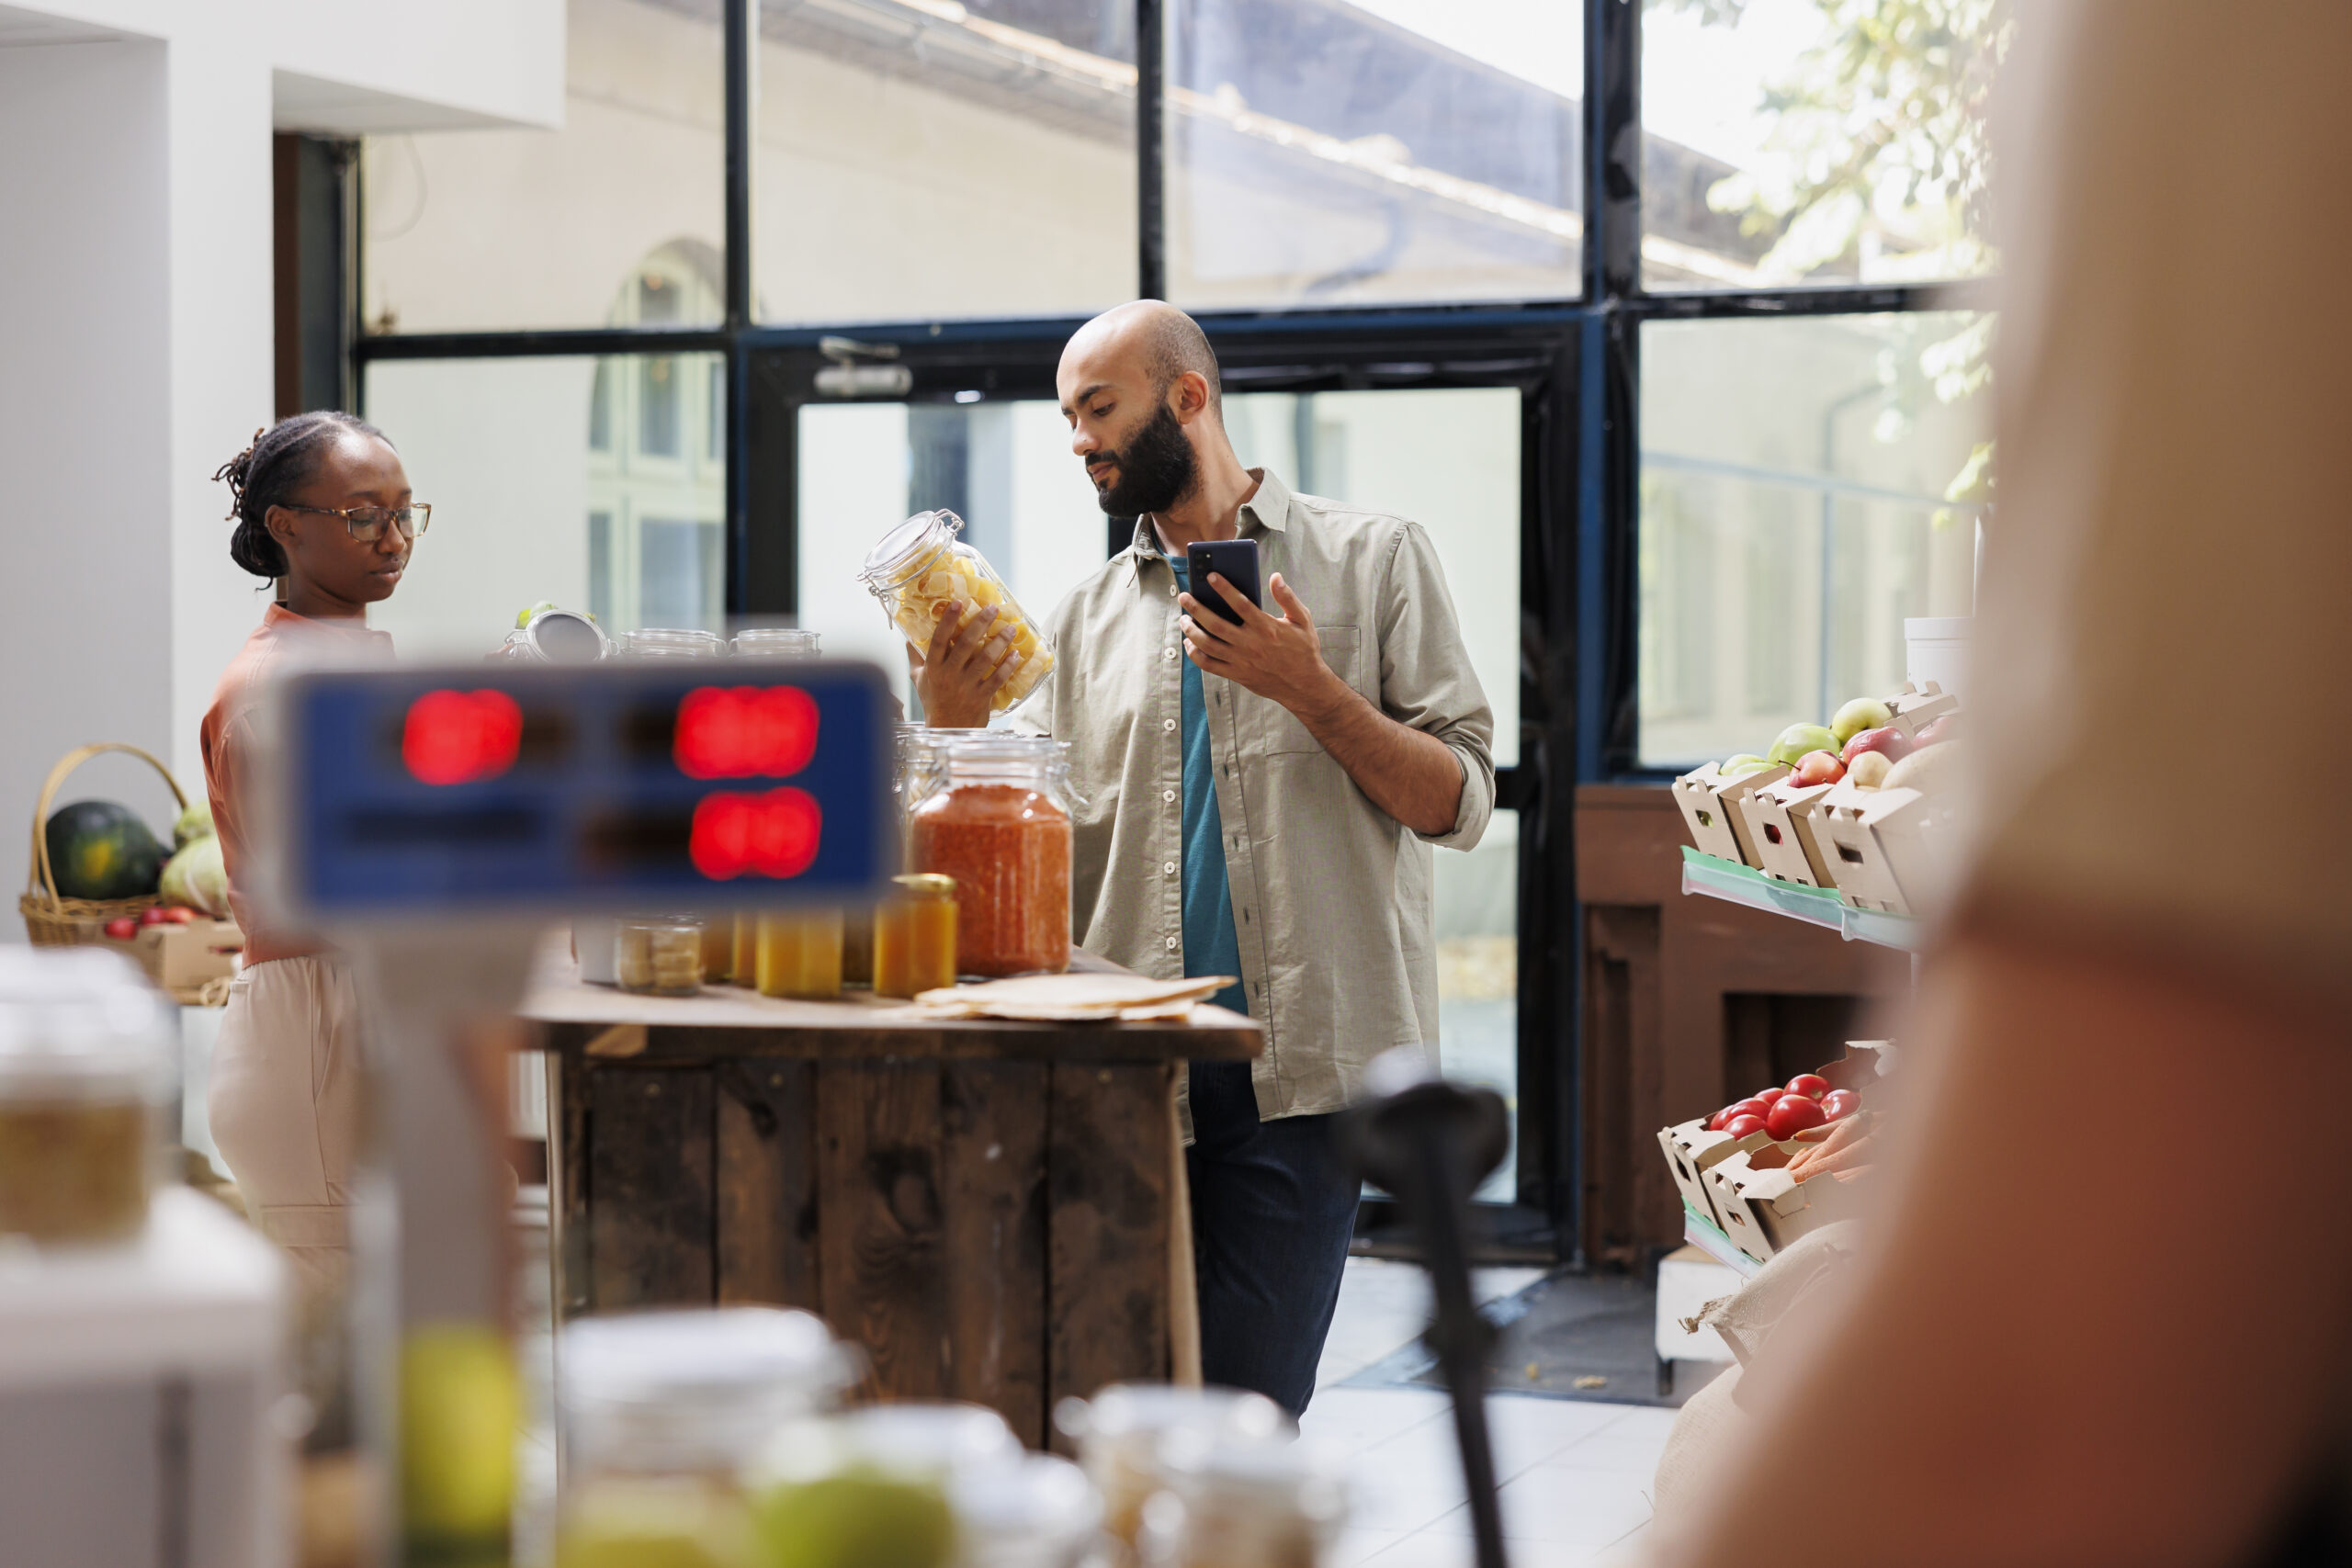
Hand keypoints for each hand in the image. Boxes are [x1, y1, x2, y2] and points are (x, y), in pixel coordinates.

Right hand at [910, 601, 1015, 727]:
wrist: (946, 729)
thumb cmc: (933, 701)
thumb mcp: (918, 678)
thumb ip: (915, 656)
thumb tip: (909, 635)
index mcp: (933, 668)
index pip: (939, 640)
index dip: (947, 620)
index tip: (957, 602)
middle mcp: (949, 675)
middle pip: (966, 645)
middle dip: (980, 623)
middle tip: (992, 608)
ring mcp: (966, 686)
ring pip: (985, 660)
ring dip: (1000, 642)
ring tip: (1011, 629)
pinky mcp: (981, 697)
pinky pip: (997, 678)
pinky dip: (1008, 666)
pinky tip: (1016, 654)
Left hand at [1178, 572, 1345, 720]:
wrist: (1304, 685)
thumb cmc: (1303, 650)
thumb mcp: (1302, 620)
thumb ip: (1288, 597)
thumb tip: (1275, 577)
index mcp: (1266, 627)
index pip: (1240, 603)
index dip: (1224, 588)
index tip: (1210, 575)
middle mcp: (1250, 644)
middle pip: (1215, 624)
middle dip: (1196, 608)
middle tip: (1184, 597)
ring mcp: (1241, 661)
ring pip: (1207, 645)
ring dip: (1191, 631)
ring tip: (1183, 619)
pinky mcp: (1236, 675)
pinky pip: (1209, 665)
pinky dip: (1195, 654)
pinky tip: (1189, 643)